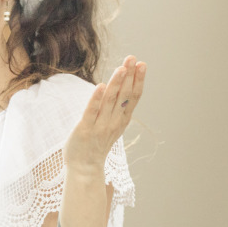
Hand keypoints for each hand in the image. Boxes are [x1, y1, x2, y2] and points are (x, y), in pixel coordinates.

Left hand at [65, 55, 146, 174]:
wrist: (85, 167)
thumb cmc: (97, 144)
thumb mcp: (112, 124)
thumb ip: (116, 107)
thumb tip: (121, 86)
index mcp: (122, 120)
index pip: (133, 97)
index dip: (138, 80)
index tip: (142, 64)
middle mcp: (114, 122)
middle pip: (124, 96)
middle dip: (129, 76)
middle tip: (133, 58)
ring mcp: (100, 126)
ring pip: (110, 101)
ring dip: (116, 83)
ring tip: (121, 67)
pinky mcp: (85, 129)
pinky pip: (92, 112)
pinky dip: (96, 99)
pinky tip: (100, 86)